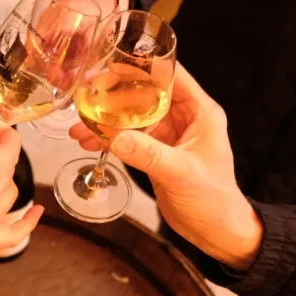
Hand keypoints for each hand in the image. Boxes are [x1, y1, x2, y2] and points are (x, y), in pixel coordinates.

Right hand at [69, 66, 262, 269]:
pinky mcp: (156, 153)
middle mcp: (183, 117)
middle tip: (86, 94)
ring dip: (106, 120)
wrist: (217, 231)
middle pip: (145, 94)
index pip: (171, 75)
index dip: (143, 66)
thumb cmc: (213, 199)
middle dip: (115, 95)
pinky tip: (88, 141)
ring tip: (79, 125)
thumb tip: (115, 138)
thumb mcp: (181, 173)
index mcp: (199, 111)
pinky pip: (129, 138)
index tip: (113, 63)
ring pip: (132, 117)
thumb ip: (148, 154)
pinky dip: (109, 138)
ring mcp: (168, 135)